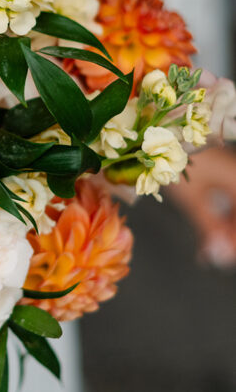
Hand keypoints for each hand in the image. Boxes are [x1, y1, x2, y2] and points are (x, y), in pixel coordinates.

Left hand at [169, 146, 235, 267]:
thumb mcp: (193, 199)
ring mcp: (233, 175)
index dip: (234, 240)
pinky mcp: (223, 174)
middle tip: (216, 255)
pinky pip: (230, 201)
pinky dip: (222, 218)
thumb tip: (218, 254)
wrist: (161, 134)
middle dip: (231, 237)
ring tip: (211, 246)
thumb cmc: (175, 161)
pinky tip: (211, 232)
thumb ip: (209, 227)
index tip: (223, 257)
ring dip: (227, 230)